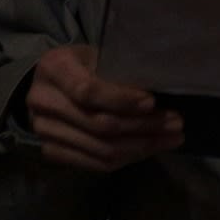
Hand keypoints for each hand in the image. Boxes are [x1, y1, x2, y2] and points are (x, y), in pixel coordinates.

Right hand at [24, 45, 183, 173]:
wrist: (48, 85)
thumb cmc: (81, 64)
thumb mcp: (96, 56)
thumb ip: (118, 72)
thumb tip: (157, 95)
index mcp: (54, 69)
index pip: (88, 91)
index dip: (122, 100)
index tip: (152, 102)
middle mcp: (43, 102)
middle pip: (99, 124)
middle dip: (142, 127)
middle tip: (175, 123)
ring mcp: (44, 131)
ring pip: (101, 149)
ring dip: (142, 146)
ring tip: (171, 138)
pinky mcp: (52, 152)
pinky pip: (96, 163)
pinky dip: (127, 158)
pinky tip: (149, 149)